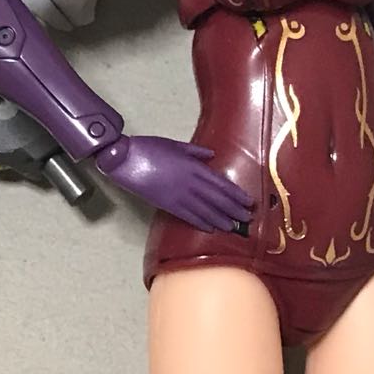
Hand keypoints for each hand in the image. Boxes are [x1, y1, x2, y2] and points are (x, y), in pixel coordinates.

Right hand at [94, 133, 253, 233]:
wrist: (125, 159)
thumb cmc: (148, 148)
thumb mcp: (175, 145)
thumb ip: (194, 151)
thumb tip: (211, 155)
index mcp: (194, 166)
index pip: (221, 183)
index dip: (236, 194)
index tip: (248, 201)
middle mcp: (190, 182)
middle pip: (217, 199)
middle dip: (233, 209)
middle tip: (247, 218)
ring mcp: (179, 195)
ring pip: (205, 210)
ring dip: (221, 219)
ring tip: (233, 227)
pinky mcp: (167, 204)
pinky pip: (188, 215)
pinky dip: (201, 222)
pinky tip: (210, 228)